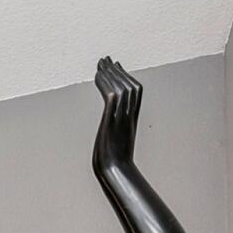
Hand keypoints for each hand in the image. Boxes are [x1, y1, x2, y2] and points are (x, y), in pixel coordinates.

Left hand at [93, 56, 141, 172]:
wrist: (117, 173)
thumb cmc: (116, 165)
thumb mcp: (117, 144)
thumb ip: (117, 133)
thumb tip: (114, 133)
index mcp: (131, 120)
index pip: (133, 91)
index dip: (125, 77)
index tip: (116, 67)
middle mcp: (128, 116)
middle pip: (128, 86)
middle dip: (117, 71)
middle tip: (106, 59)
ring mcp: (121, 118)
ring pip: (120, 88)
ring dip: (110, 74)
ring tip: (101, 63)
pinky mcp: (111, 121)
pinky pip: (110, 97)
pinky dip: (106, 84)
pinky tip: (98, 77)